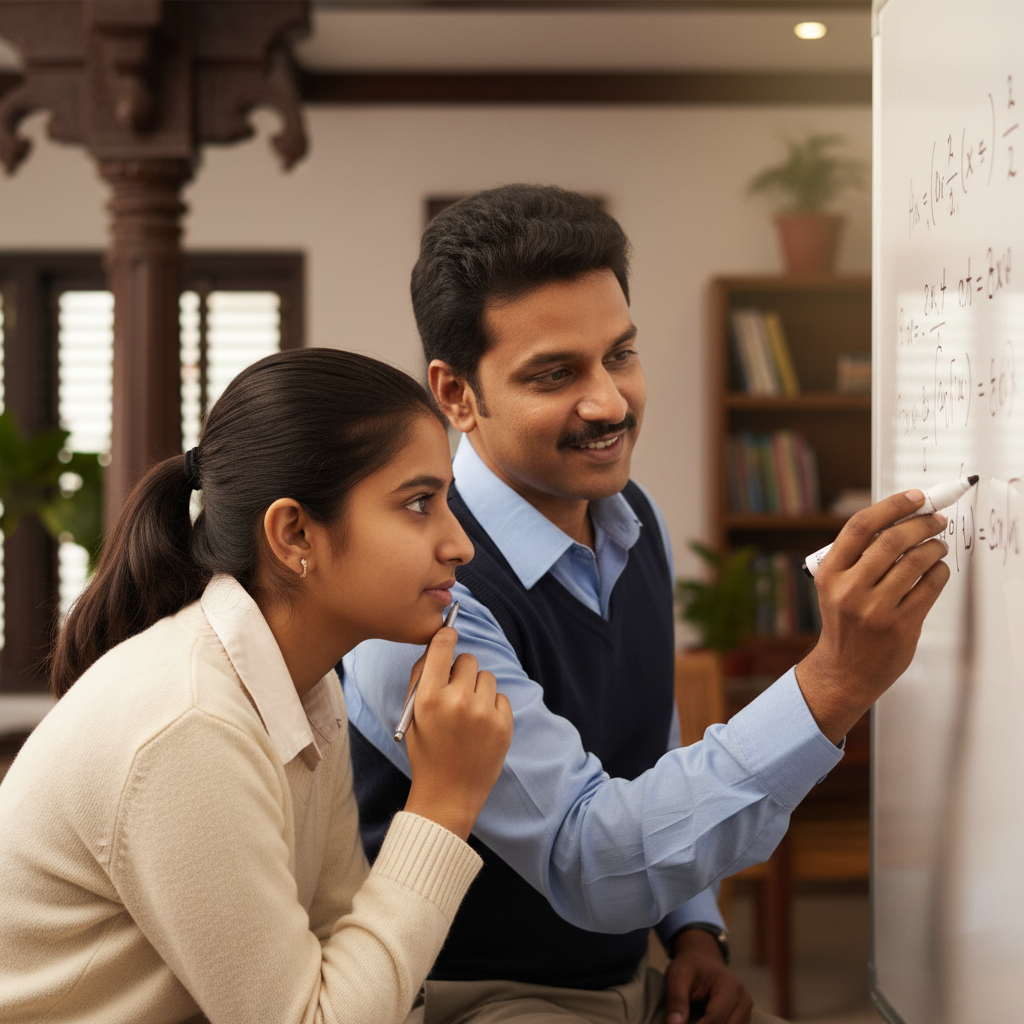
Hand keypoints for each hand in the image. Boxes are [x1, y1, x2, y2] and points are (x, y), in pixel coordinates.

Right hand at [402, 624, 512, 840]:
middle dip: (461, 671)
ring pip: (486, 677)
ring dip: (477, 688)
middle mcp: (458, 702)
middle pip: (468, 660)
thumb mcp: (412, 714)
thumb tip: (437, 644)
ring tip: (468, 713)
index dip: (446, 636)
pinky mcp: (504, 725)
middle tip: (455, 691)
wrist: (449, 793)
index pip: (442, 646)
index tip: (448, 636)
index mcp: (429, 698)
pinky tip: (480, 726)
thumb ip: (421, 677)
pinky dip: (491, 706)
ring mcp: (484, 714)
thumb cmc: (426, 751)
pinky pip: (500, 697)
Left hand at [665, 929, 751, 1023]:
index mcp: (730, 987)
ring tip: (690, 1020)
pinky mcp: (744, 1018)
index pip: (715, 1019)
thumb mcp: (677, 975)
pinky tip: (700, 1022)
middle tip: (684, 1022)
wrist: (703, 958)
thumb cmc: (690, 965)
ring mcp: (746, 1011)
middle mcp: (744, 1001)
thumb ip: (676, 1000)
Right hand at [797, 488, 950, 742]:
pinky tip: (938, 569)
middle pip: (892, 540)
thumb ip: (858, 556)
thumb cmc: (845, 623)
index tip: (915, 497)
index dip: (892, 506)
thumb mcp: (836, 586)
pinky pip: (929, 587)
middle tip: (936, 520)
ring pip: (915, 562)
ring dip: (934, 547)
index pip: (861, 526)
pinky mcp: (900, 625)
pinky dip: (940, 572)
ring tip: (938, 545)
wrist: (845, 669)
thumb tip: (899, 519)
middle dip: (921, 524)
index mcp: (829, 573)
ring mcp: (875, 609)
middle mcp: (849, 589)